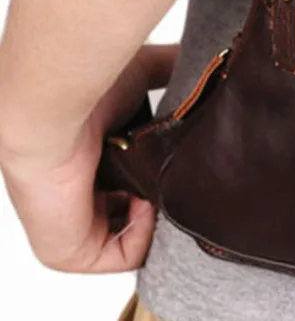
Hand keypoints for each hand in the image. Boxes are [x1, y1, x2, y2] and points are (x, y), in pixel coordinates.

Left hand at [0, 43, 176, 271]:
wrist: (55, 107)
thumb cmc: (89, 88)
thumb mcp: (144, 74)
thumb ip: (173, 72)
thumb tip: (211, 67)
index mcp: (93, 158)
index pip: (133, 180)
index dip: (163, 176)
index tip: (189, 163)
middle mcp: (81, 193)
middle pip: (134, 211)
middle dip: (165, 200)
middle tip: (187, 180)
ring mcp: (73, 225)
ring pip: (130, 236)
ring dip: (158, 218)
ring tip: (170, 188)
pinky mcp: (69, 249)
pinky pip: (122, 254)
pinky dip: (145, 233)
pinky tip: (150, 200)